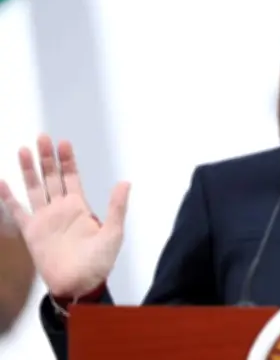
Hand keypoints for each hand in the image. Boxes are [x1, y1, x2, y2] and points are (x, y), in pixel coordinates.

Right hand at [0, 135, 129, 297]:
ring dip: (29, 170)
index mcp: (80, 207)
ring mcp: (45, 219)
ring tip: (24, 150)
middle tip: (42, 137)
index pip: (72, 177)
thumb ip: (117, 207)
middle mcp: (60, 209)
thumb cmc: (99, 262)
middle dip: (47, 158)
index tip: (63, 143)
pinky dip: (9, 198)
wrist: (79, 285)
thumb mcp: (113, 232)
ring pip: (34, 188)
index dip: (68, 160)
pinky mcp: (31, 233)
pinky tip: (3, 182)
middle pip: (52, 177)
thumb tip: (125, 182)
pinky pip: (18, 212)